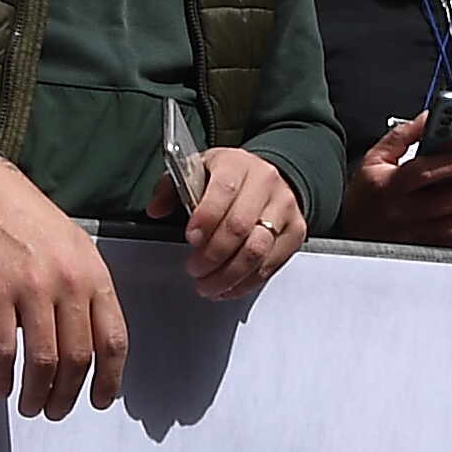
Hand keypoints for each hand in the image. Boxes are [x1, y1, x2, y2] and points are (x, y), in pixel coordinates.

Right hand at [0, 158, 124, 415]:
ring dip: (38, 393)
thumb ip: (88, 293)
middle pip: (78, 357)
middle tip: (57, 411)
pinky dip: (2, 376)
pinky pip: (3, 348)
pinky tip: (0, 388)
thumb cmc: (34, 225)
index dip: (111, 378)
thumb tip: (93, 343)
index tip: (102, 400)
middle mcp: (68, 285)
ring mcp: (32, 290)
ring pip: (43, 360)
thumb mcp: (78, 251)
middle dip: (69, 394)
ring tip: (31, 407)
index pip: (113, 339)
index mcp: (94, 276)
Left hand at [180, 143, 311, 296]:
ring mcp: (284, 208)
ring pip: (257, 250)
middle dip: (213, 255)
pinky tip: (228, 287)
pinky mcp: (295, 231)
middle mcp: (266, 183)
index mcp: (237, 164)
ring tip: (207, 286)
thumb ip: (171, 188)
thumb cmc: (227, 177)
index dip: (206, 219)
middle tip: (194, 269)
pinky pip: (271, 264)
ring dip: (229, 275)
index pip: (225, 190)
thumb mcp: (196, 171)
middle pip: (240, 227)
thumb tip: (155, 209)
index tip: (190, 238)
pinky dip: (247, 282)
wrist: (267, 177)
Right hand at [344, 112, 451, 245]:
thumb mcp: (376, 158)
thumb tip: (431, 117)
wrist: (349, 231)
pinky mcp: (419, 248)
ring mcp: (410, 234)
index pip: (422, 173)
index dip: (450, 163)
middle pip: (444, 201)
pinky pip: (450, 238)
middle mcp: (399, 212)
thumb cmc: (366, 192)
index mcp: (387, 185)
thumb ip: (404, 135)